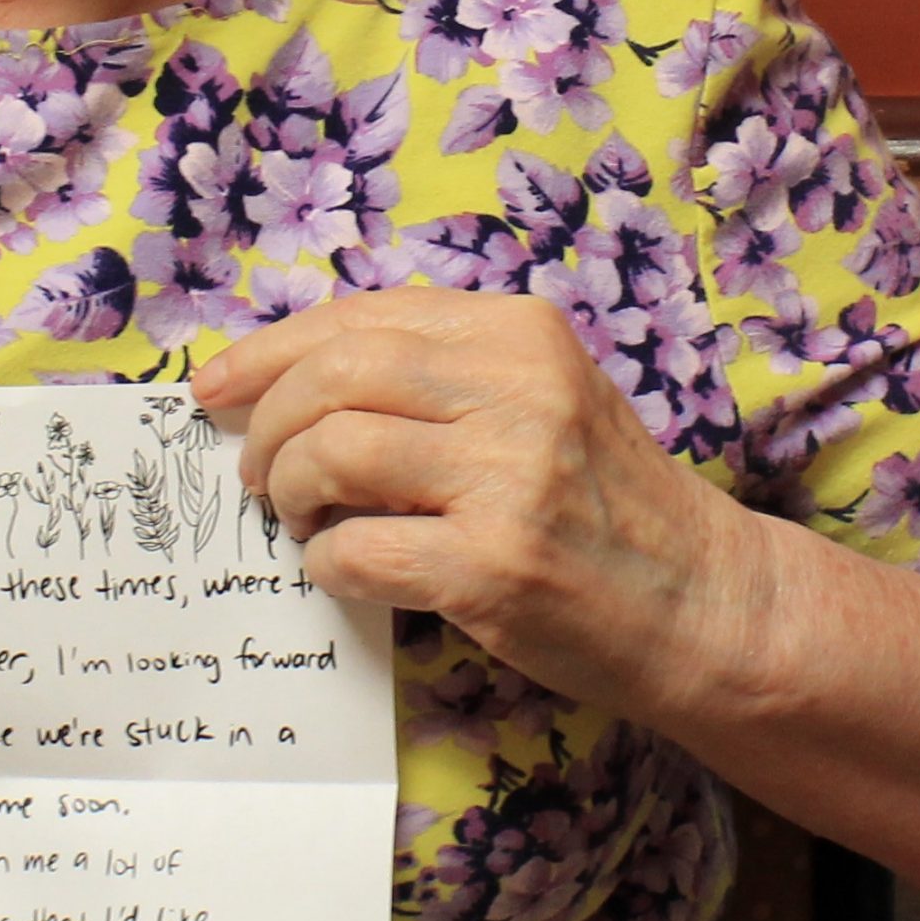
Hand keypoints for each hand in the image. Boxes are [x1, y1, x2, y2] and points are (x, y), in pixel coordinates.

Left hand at [192, 289, 775, 722]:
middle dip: (267, 425)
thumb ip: (438, 370)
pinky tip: (345, 569)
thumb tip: (285, 374)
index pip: (359, 318)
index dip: (268, 351)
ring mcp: (509, 478)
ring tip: (305, 521)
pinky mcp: (496, 567)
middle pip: (332, 375)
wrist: (704, 602)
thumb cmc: (603, 499)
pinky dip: (327, 564)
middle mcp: (518, 389)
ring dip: (292, 493)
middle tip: (258, 471)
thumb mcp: (541, 394)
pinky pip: (358, 552)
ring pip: (331, 453)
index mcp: (519, 332)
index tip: (215, 387)